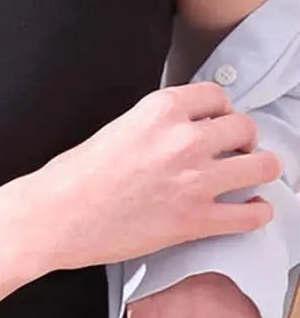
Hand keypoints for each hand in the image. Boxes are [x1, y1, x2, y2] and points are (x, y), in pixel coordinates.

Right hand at [32, 81, 282, 269]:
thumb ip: (151, 128)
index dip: (219, 109)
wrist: (54, 216)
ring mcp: (195, 182)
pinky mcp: (196, 221)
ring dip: (260, 169)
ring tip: (250, 175)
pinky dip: (257, 212)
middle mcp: (183, 141)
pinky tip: (250, 210)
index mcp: (159, 111)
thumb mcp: (113, 130)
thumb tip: (172, 135)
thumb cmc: (70, 178)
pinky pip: (252, 215)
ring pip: (263, 166)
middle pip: (245, 127)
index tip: (217, 120)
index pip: (215, 96)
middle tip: (234, 149)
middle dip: (243, 138)